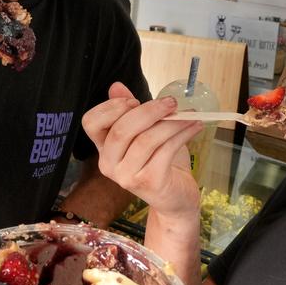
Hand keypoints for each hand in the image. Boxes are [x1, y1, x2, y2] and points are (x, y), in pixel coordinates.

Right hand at [81, 82, 202, 223]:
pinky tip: (194, 127)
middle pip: (121, 130)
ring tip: (189, 115)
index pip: (91, 123)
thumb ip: (131, 111)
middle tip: (171, 102)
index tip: (134, 100)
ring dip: (171, 123)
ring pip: (146, 140)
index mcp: (104, 148)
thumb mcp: (145, 132)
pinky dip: (182, 134)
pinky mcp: (149, 183)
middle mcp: (109, 164)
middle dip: (148, 111)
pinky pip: (165, 151)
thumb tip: (116, 85)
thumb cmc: (160, 162)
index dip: (110, 107)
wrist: (175, 199)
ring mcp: (126, 176)